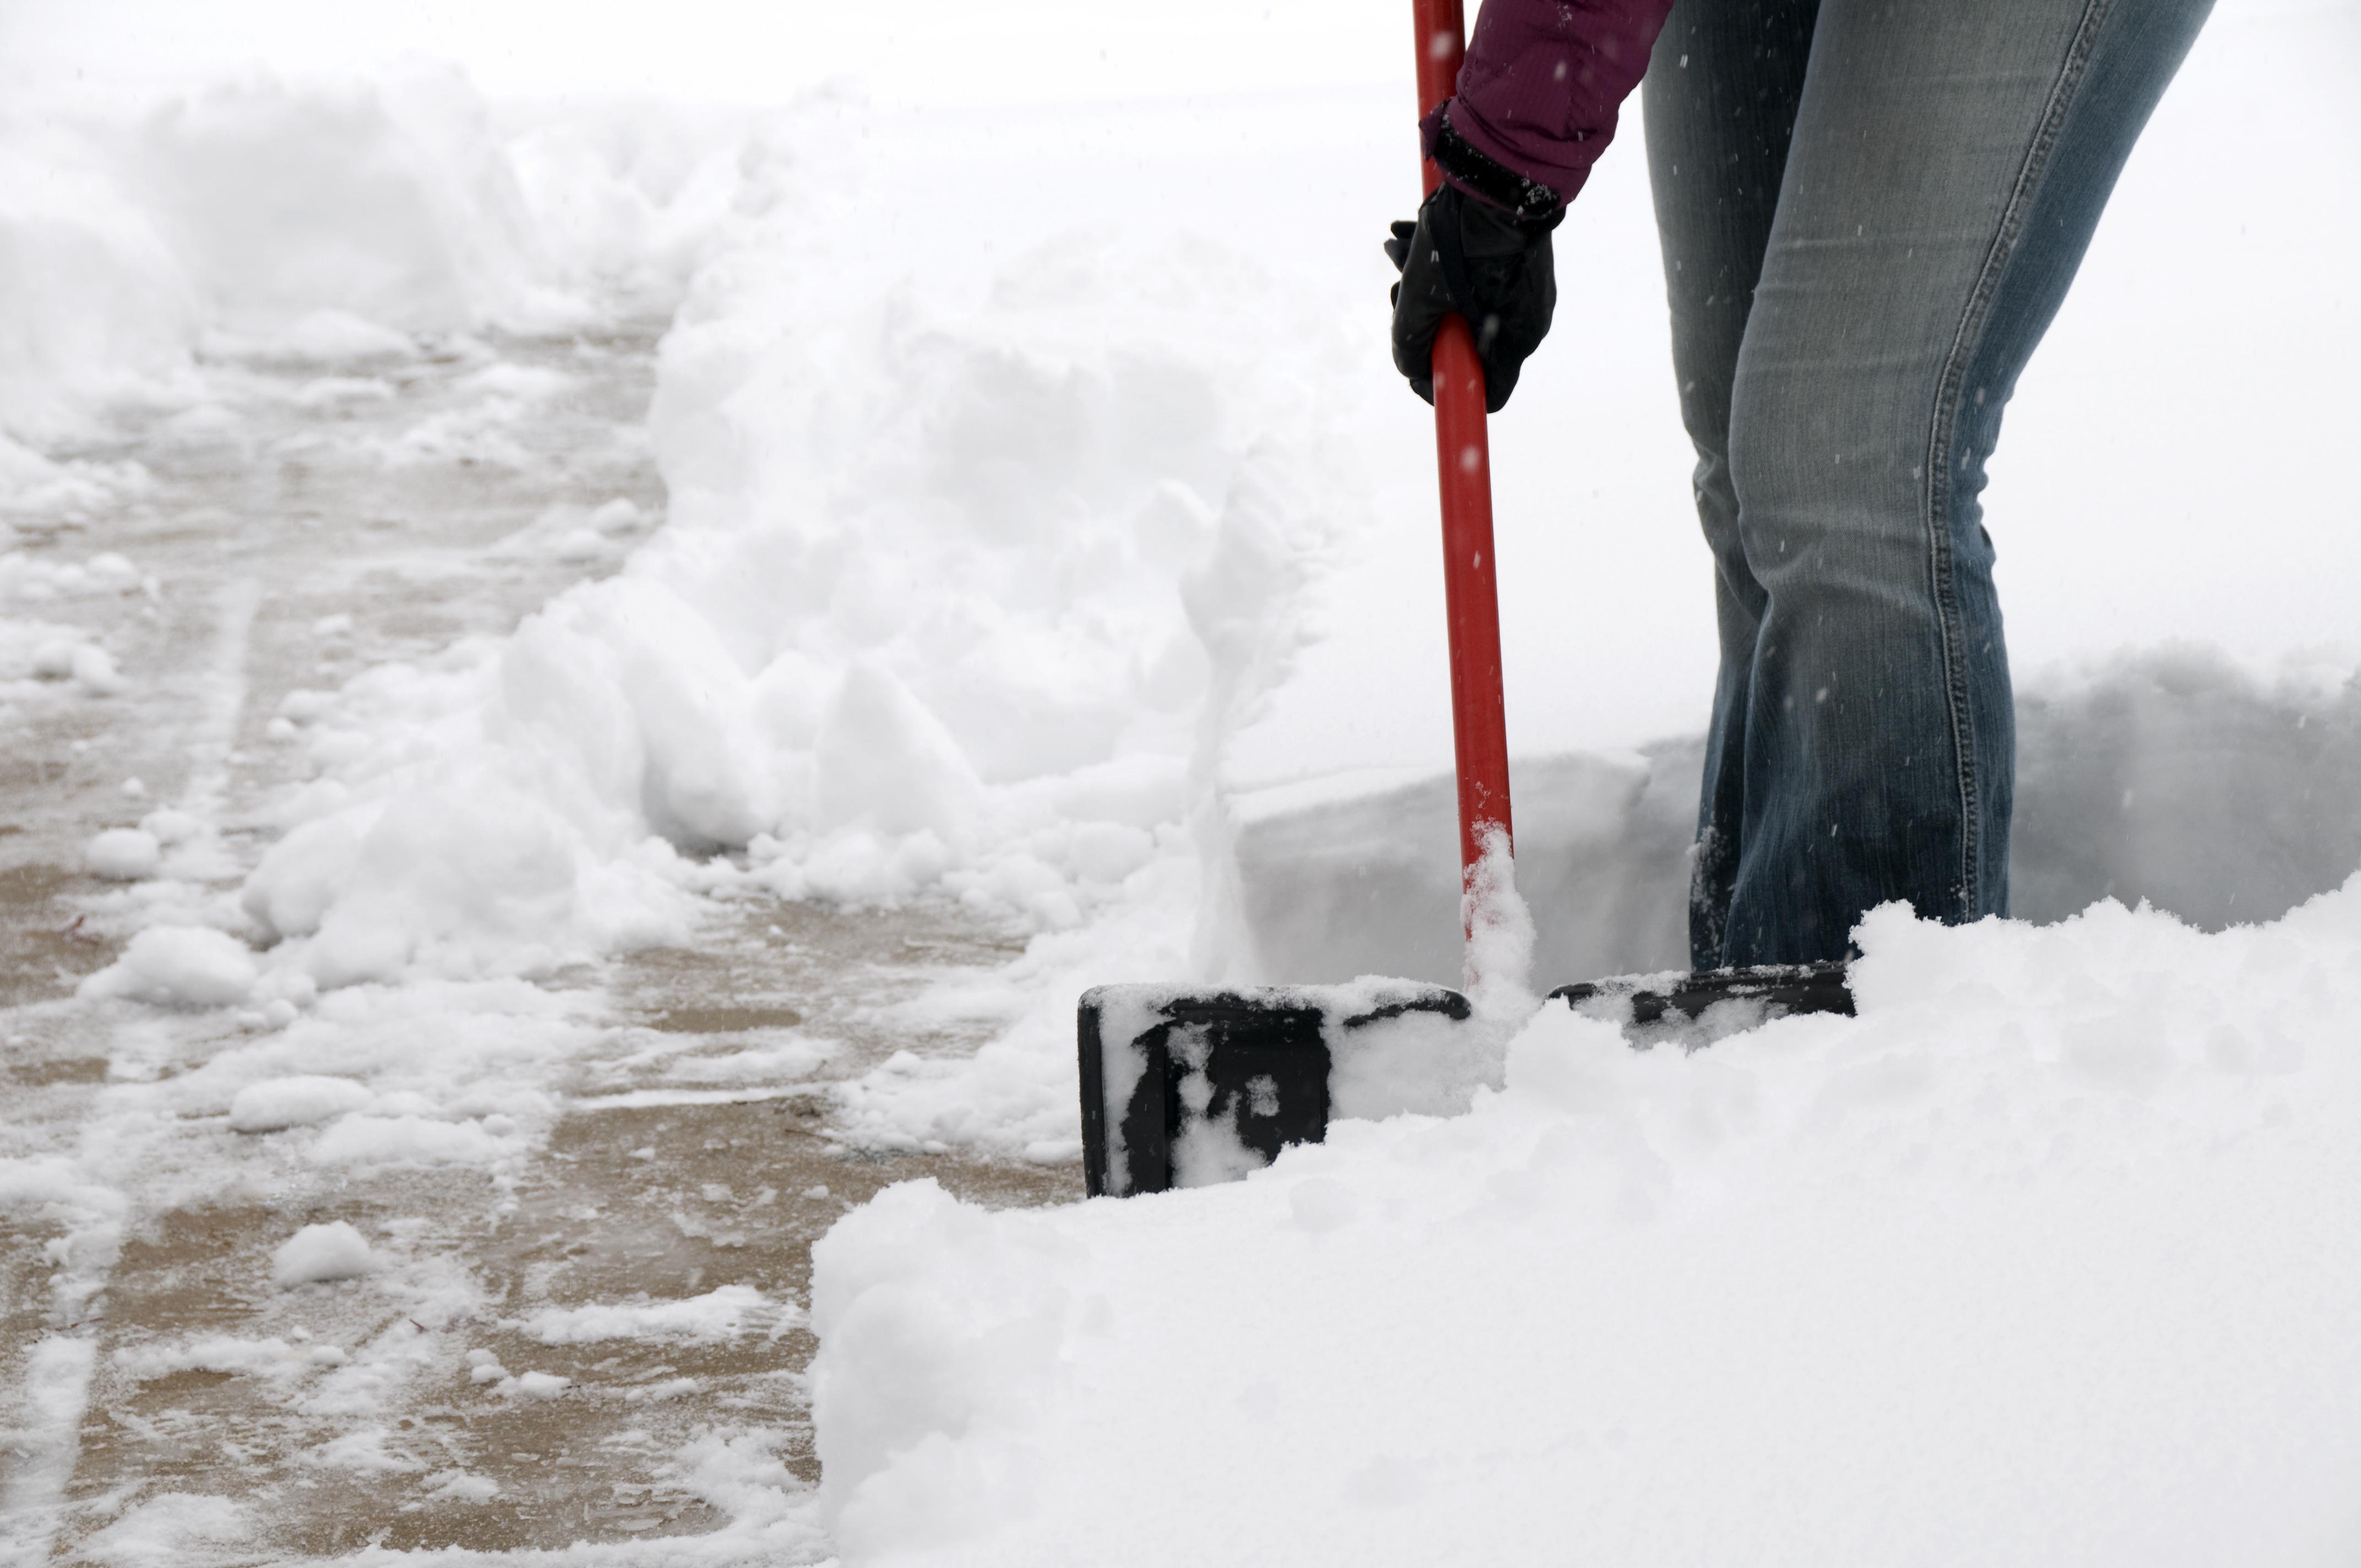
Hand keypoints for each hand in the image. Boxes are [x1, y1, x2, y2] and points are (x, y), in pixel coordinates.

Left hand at [1385, 183, 1557, 413]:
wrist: (1502, 169)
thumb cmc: (1464, 237)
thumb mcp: (1421, 296)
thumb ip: (1409, 342)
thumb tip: (1409, 367)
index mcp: (1516, 340)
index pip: (1488, 393)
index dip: (1447, 386)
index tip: (1417, 366)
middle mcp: (1529, 320)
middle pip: (1470, 345)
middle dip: (1427, 322)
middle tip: (1399, 291)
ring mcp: (1528, 289)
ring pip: (1468, 305)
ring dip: (1427, 285)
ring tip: (1399, 250)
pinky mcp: (1522, 261)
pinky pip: (1478, 276)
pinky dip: (1444, 263)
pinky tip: (1410, 234)